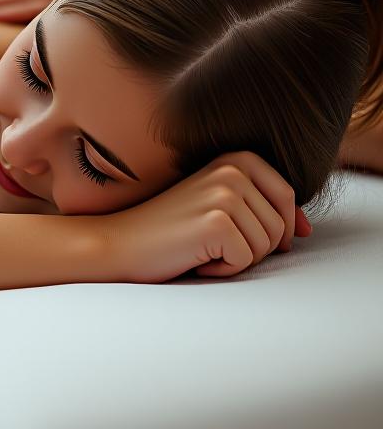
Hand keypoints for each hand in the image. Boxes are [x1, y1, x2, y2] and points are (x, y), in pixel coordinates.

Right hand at [100, 151, 313, 284]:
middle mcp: (232, 170)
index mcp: (236, 158)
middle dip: (251, 247)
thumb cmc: (171, 229)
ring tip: (200, 248)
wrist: (122, 242)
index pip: (287, 196)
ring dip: (236, 259)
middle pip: (281, 226)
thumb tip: (307, 229)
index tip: (237, 235)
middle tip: (210, 242)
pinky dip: (222, 270)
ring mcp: (225, 194)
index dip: (275, 226)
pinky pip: (246, 261)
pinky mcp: (216, 223)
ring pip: (267, 246)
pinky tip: (194, 258)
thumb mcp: (221, 207)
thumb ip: (264, 208)